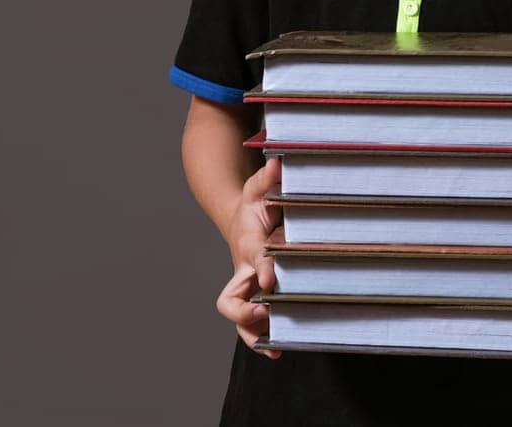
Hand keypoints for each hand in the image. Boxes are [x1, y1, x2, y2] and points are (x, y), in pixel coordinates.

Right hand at [215, 157, 282, 358]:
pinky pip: (252, 324)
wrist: (239, 220)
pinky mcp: (256, 296)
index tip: (272, 276)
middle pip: (233, 300)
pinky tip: (278, 349)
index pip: (254, 259)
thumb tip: (279, 163)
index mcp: (248, 245)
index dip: (263, 267)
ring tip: (273, 345)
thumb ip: (268, 177)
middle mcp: (244, 271)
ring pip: (240, 319)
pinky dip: (260, 339)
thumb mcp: (259, 188)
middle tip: (265, 315)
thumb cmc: (254, 206)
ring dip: (252, 333)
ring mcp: (248, 288)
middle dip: (246, 313)